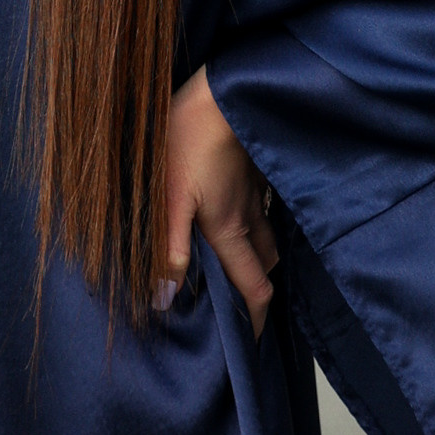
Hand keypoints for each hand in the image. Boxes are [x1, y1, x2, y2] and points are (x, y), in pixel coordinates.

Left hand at [158, 67, 279, 341]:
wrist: (222, 88)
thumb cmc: (189, 138)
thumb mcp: (170, 197)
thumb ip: (170, 250)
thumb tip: (165, 301)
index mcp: (228, 229)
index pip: (252, 288)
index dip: (255, 320)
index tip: (253, 345)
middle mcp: (249, 215)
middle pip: (265, 266)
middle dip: (259, 290)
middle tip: (245, 308)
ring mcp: (257, 191)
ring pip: (269, 237)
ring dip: (262, 258)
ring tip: (245, 270)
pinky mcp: (255, 168)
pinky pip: (266, 208)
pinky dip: (260, 225)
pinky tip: (245, 218)